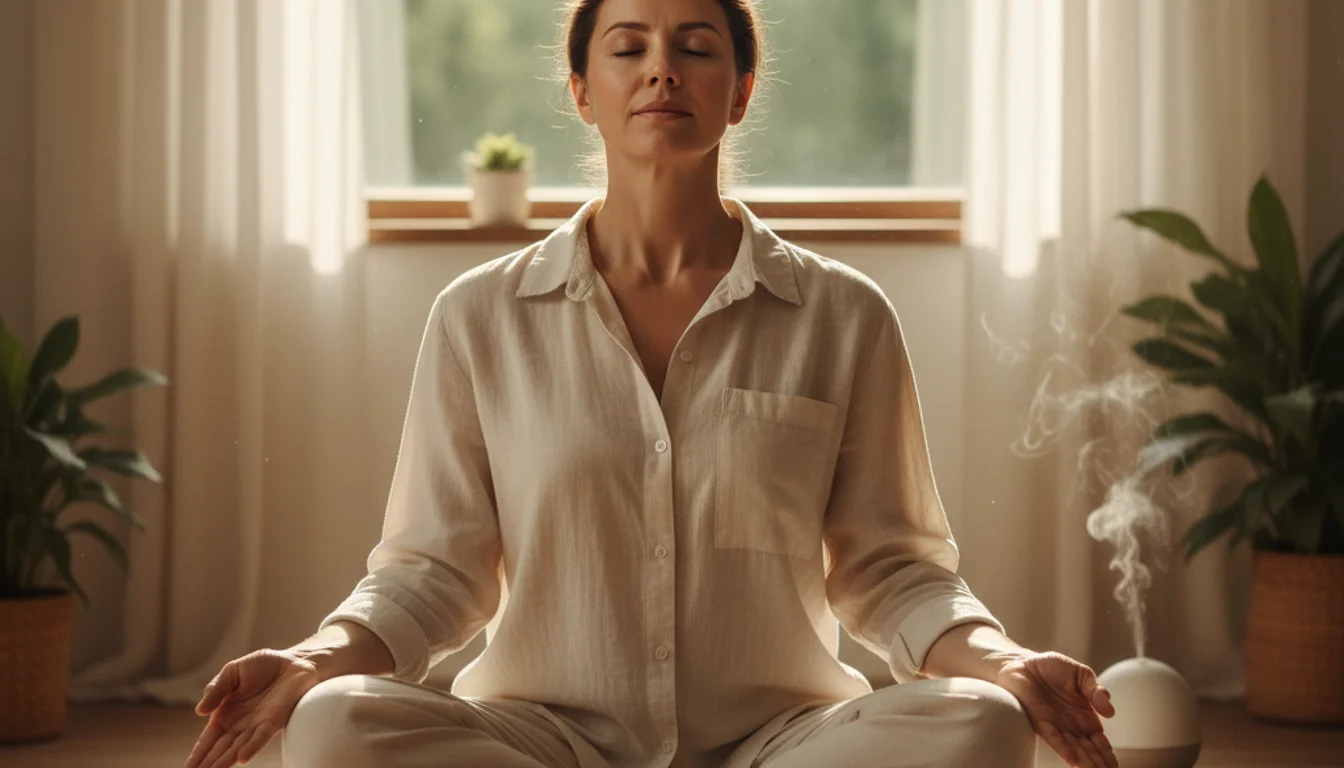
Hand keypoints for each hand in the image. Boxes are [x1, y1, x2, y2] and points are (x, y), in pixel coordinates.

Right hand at [185, 648, 322, 767]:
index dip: (198, 755)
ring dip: (224, 761)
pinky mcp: (275, 721)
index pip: (208, 740)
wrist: (295, 661)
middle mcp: (240, 725)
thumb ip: (215, 690)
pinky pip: (261, 737)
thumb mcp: (232, 672)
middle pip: (220, 749)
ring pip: (237, 748)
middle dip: (207, 765)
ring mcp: (257, 725)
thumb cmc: (264, 666)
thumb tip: (199, 711)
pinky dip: (252, 748)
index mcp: (226, 714)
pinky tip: (241, 759)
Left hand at [992, 651, 1118, 767]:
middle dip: (1098, 763)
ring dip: (1084, 761)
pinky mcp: (1040, 722)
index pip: (1099, 742)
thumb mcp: (1082, 675)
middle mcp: (1072, 726)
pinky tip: (1073, 759)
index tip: (1114, 767)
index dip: (1107, 754)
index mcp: (1085, 717)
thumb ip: (1096, 691)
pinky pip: (1054, 738)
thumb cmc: (1053, 669)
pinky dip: (1064, 748)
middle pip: (1089, 750)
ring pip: (1074, 748)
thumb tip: (1111, 712)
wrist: (1025, 662)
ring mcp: (1057, 726)